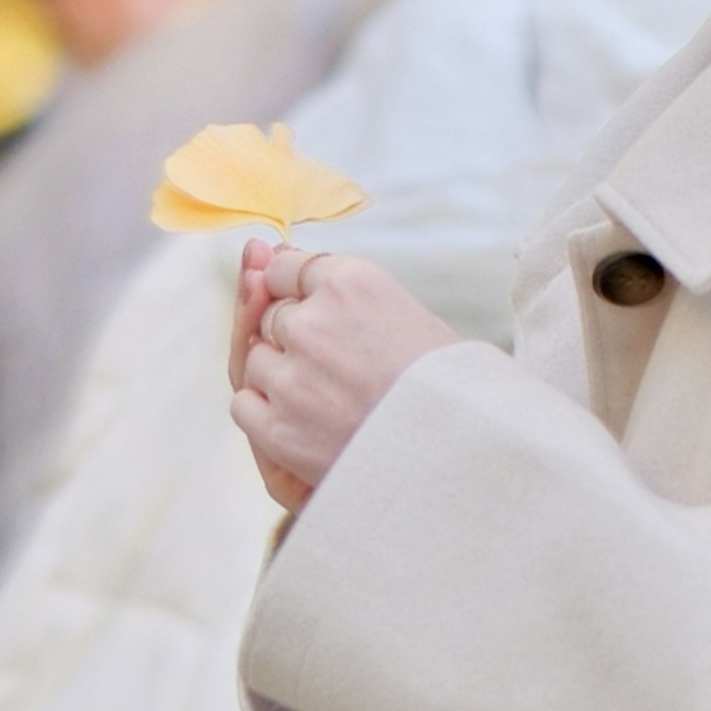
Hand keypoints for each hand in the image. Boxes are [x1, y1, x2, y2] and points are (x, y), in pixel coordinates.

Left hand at [229, 242, 457, 514]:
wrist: (466, 459)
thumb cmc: (445, 387)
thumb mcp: (404, 311)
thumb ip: (335, 285)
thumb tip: (267, 250)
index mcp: (352, 282)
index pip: (286, 267)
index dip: (299, 294)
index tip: (321, 318)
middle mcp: (314, 323)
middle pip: (272, 315)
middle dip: (295, 338)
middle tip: (341, 371)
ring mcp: (292, 378)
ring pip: (256, 358)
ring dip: (281, 375)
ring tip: (332, 399)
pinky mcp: (279, 429)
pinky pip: (244, 403)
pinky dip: (265, 410)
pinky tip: (305, 421)